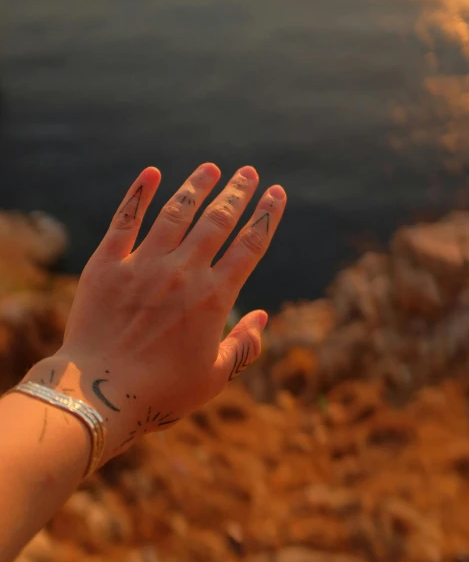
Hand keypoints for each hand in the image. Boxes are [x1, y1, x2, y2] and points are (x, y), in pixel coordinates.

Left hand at [44, 163, 285, 456]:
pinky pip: (126, 220)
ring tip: (211, 168)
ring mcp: (143, 265)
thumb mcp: (214, 377)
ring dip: (197, 186)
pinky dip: (140, 194)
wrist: (99, 394)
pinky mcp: (107, 265)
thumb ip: (244, 345)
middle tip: (248, 171)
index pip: (250, 245)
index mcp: (214, 298)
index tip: (276, 193)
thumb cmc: (161, 393)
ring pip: (177, 213)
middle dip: (237, 192)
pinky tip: (152, 173)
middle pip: (218, 221)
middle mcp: (183, 273)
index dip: (266, 216)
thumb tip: (262, 318)